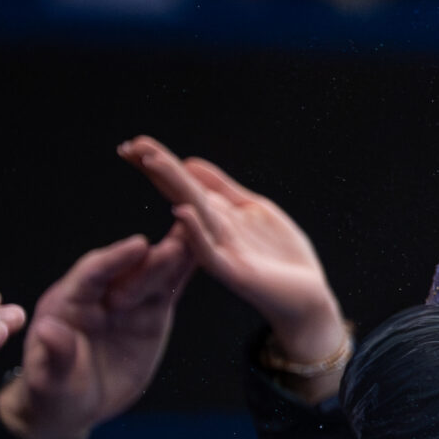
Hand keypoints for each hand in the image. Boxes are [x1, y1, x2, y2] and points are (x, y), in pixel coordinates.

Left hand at [0, 230, 195, 438]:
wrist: (72, 408)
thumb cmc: (52, 394)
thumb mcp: (49, 381)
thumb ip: (54, 354)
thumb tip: (50, 329)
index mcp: (68, 304)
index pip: (92, 274)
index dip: (116, 259)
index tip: (139, 245)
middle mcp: (98, 296)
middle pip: (129, 270)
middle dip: (155, 257)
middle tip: (181, 241)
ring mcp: (127, 304)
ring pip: (153, 275)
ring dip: (176, 258)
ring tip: (202, 241)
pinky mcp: (149, 315)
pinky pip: (168, 290)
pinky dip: (184, 273)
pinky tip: (204, 255)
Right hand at [119, 136, 347, 366]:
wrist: (308, 296)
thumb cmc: (280, 254)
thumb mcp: (253, 209)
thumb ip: (222, 188)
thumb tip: (189, 161)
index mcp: (217, 214)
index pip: (183, 183)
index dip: (160, 162)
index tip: (134, 143)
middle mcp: (213, 230)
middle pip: (183, 192)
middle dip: (159, 168)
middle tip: (130, 146)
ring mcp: (222, 249)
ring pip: (193, 213)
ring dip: (173, 186)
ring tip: (151, 161)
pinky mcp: (234, 272)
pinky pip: (209, 251)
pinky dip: (195, 231)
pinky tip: (182, 212)